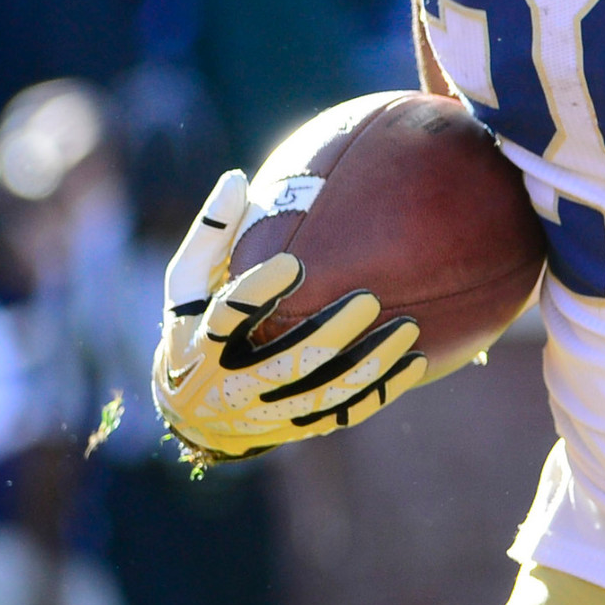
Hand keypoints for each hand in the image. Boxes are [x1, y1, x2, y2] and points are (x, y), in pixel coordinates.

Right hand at [151, 170, 425, 461]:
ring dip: (370, 363)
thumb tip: (237, 177)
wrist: (191, 412)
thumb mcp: (187, 282)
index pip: (228, 318)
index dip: (259, 293)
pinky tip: (417, 362)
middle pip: (287, 361)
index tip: (292, 264)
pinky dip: (382, 389)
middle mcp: (233, 385)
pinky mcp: (296, 427)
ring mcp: (267, 412)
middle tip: (368, 298)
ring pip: (324, 391)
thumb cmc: (193, 326)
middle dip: (330, 332)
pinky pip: (345, 411)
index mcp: (201, 344)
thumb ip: (212, 235)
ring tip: (408, 328)